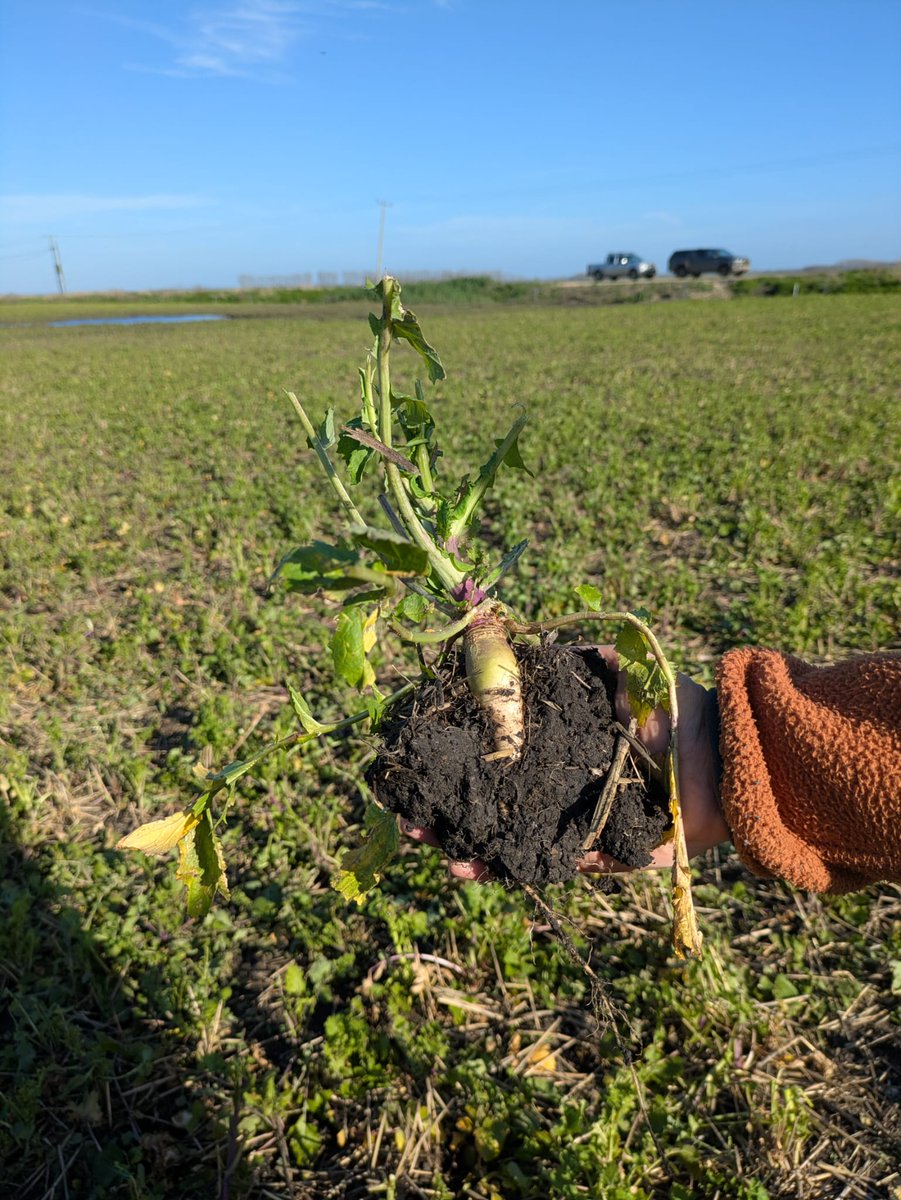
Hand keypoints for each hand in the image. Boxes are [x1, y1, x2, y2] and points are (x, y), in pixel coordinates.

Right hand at [401, 646, 729, 879]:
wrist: (725, 760)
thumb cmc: (675, 710)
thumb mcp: (624, 673)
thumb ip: (582, 662)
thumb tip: (532, 645)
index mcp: (559, 742)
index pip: (493, 748)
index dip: (453, 751)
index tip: (416, 749)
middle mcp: (556, 781)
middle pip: (485, 795)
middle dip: (440, 801)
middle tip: (404, 805)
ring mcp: (567, 819)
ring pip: (499, 833)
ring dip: (456, 838)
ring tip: (422, 838)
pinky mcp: (588, 853)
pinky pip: (535, 863)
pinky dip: (499, 867)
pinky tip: (465, 865)